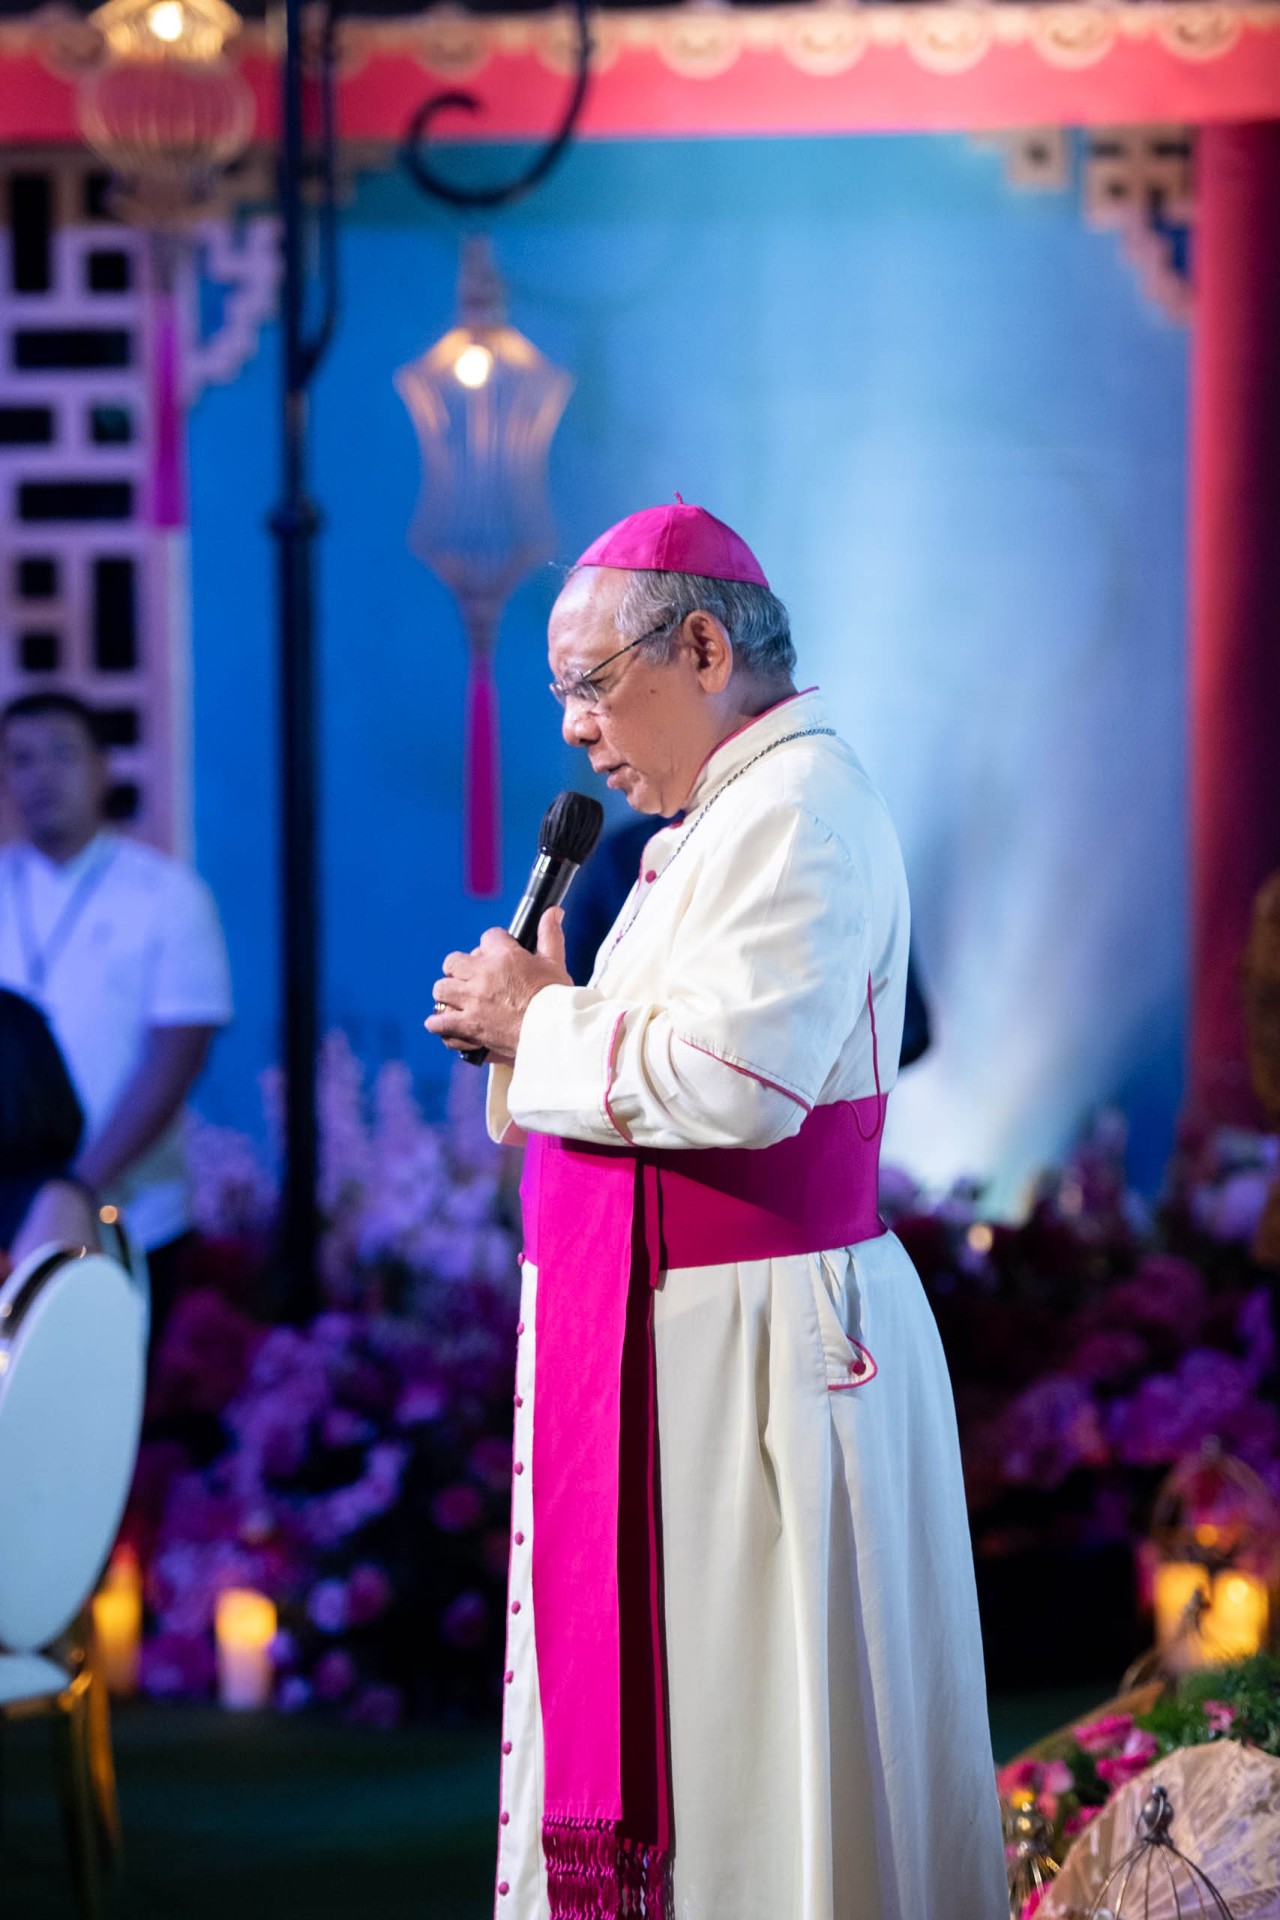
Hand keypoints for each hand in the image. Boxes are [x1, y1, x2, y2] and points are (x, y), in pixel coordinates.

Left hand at [427, 907, 570, 1059]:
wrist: (554, 1031)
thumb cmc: (556, 999)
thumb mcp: (555, 962)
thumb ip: (550, 934)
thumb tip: (553, 912)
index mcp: (504, 957)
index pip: (488, 937)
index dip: (492, 945)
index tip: (498, 955)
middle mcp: (483, 976)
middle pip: (453, 962)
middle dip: (458, 968)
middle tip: (469, 978)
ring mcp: (472, 1001)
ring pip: (441, 990)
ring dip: (447, 994)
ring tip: (457, 1000)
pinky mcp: (468, 1026)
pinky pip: (440, 1023)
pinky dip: (440, 1024)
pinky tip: (445, 1024)